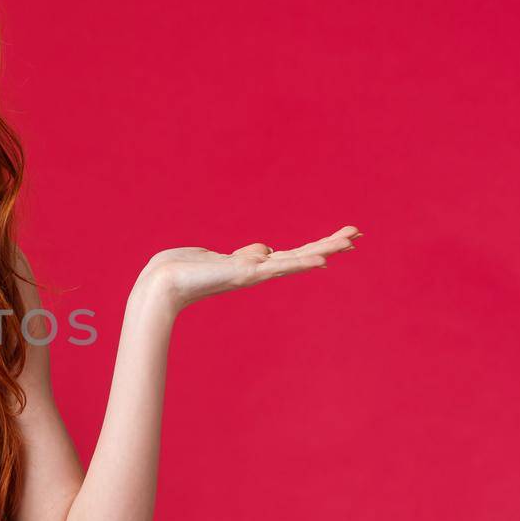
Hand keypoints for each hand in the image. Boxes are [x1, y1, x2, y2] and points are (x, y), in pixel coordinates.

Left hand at [142, 225, 361, 312]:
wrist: (161, 286)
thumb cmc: (181, 271)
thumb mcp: (219, 257)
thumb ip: (246, 255)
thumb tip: (266, 248)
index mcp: (251, 266)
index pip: (290, 254)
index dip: (315, 246)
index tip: (339, 241)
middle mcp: (257, 271)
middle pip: (301, 255)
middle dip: (329, 244)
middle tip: (358, 234)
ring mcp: (253, 273)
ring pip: (296, 259)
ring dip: (324, 248)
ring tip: (350, 241)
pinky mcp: (244, 274)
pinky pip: (279, 267)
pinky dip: (301, 263)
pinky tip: (322, 259)